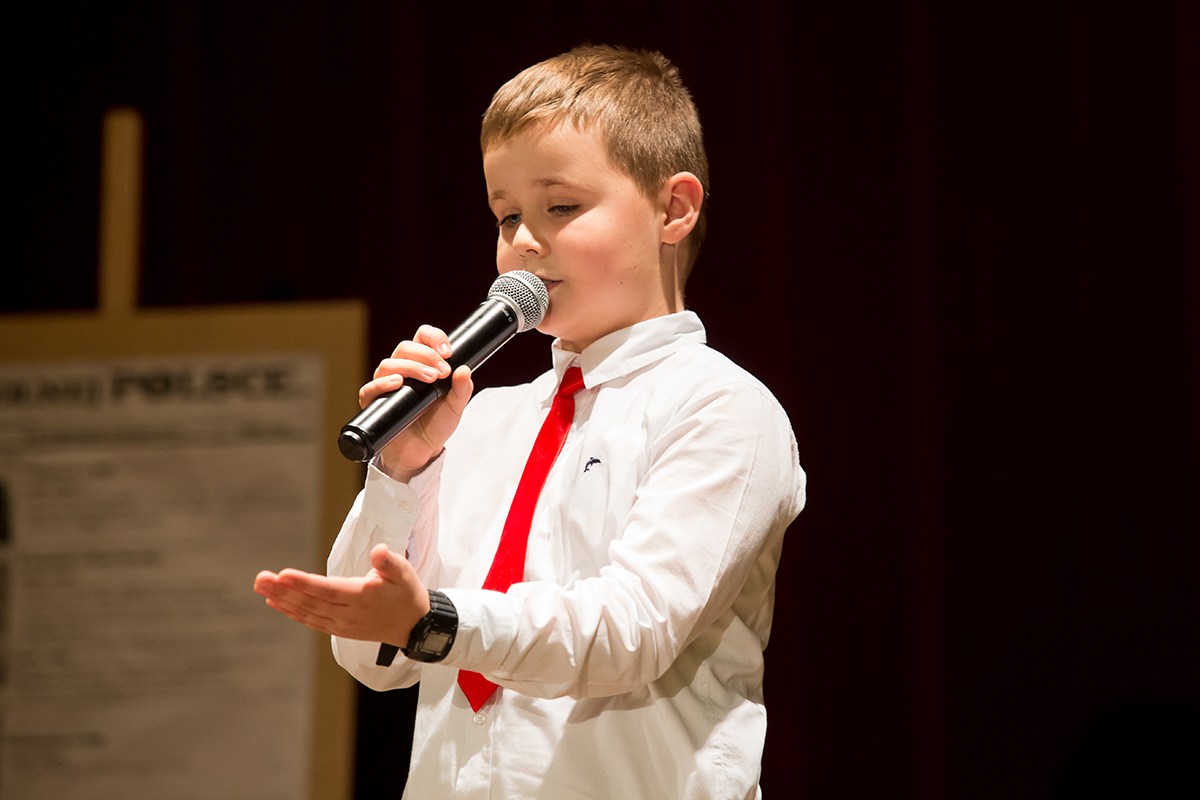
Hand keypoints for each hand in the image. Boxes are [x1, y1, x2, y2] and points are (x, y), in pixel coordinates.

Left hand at [253, 544, 430, 646]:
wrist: (414, 626)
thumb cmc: (406, 594)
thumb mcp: (405, 574)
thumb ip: (390, 562)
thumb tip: (379, 551)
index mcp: (363, 598)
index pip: (328, 590)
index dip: (304, 584)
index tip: (282, 574)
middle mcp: (349, 614)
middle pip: (310, 602)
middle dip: (283, 590)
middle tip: (261, 578)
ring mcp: (341, 624)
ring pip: (306, 612)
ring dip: (281, 599)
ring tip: (261, 586)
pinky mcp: (338, 628)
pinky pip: (310, 620)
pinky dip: (291, 611)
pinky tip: (275, 602)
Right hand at [360, 325, 474, 480]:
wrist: (423, 451)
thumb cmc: (436, 424)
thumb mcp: (455, 406)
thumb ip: (462, 389)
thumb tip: (464, 369)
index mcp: (421, 363)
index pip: (422, 337)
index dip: (434, 338)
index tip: (448, 352)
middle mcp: (401, 369)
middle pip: (405, 347)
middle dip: (426, 355)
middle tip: (442, 372)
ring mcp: (386, 385)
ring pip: (389, 364)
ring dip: (410, 367)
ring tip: (429, 379)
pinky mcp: (374, 402)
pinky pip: (370, 388)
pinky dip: (382, 383)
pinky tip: (397, 383)